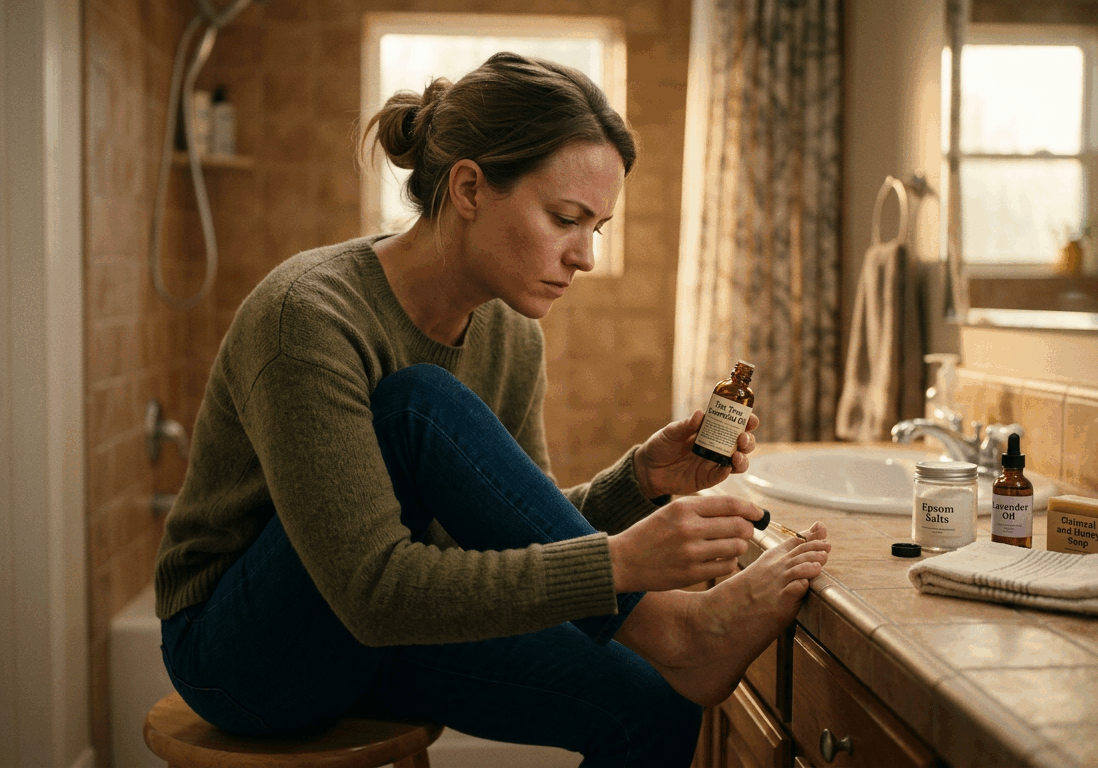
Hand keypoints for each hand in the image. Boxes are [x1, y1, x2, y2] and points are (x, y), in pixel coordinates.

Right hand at [608, 495, 763, 591]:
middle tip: (745, 532)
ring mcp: (691, 552)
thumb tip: (740, 512)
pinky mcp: (691, 574)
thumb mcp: (671, 512)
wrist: (623, 561)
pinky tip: (721, 560)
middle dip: (747, 529)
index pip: (730, 505)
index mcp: (684, 507)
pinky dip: (729, 563)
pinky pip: (726, 567)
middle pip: (739, 526)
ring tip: (731, 546)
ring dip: (739, 547)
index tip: (759, 514)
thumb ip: (702, 510)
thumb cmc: (650, 534)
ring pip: (736, 547)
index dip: (751, 509)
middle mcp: (689, 528)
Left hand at [634, 409, 758, 498]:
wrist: (648, 469)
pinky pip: (722, 476)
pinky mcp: (708, 479)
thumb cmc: (660, 445)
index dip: (747, 421)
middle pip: (743, 444)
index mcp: (711, 431)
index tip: (750, 419)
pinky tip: (726, 468)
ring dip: (742, 459)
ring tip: (736, 455)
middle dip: (748, 441)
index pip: (735, 424)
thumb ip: (685, 426)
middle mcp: (718, 447)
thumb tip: (700, 414)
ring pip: (739, 462)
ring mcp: (714, 464)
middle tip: (742, 438)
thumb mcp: (671, 433)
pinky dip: (727, 472)